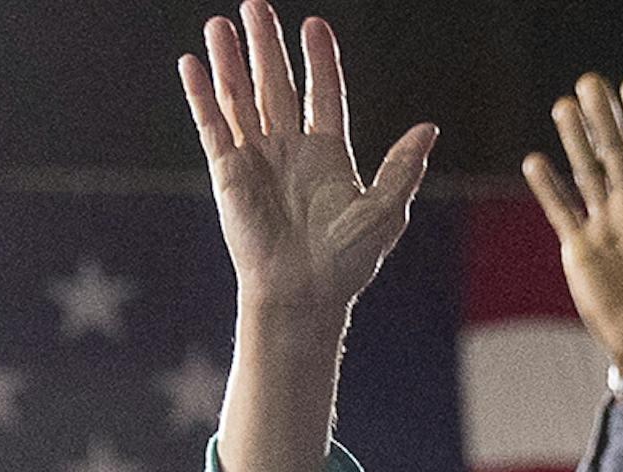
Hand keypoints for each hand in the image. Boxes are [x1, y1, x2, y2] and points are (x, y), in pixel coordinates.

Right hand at [179, 0, 435, 315]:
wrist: (305, 292)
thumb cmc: (347, 261)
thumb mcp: (384, 211)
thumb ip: (402, 168)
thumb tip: (429, 129)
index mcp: (329, 156)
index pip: (323, 96)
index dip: (320, 62)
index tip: (315, 26)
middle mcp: (291, 151)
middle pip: (277, 86)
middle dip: (268, 46)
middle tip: (257, 6)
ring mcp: (258, 159)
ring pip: (241, 98)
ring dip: (232, 61)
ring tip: (223, 22)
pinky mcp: (228, 173)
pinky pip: (212, 126)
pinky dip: (202, 95)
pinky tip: (193, 63)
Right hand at [522, 73, 622, 383]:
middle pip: (616, 152)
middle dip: (604, 118)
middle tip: (591, 81)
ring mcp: (606, 228)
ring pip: (587, 173)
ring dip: (575, 140)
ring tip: (564, 105)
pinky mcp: (581, 250)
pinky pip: (561, 210)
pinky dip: (548, 187)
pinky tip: (535, 161)